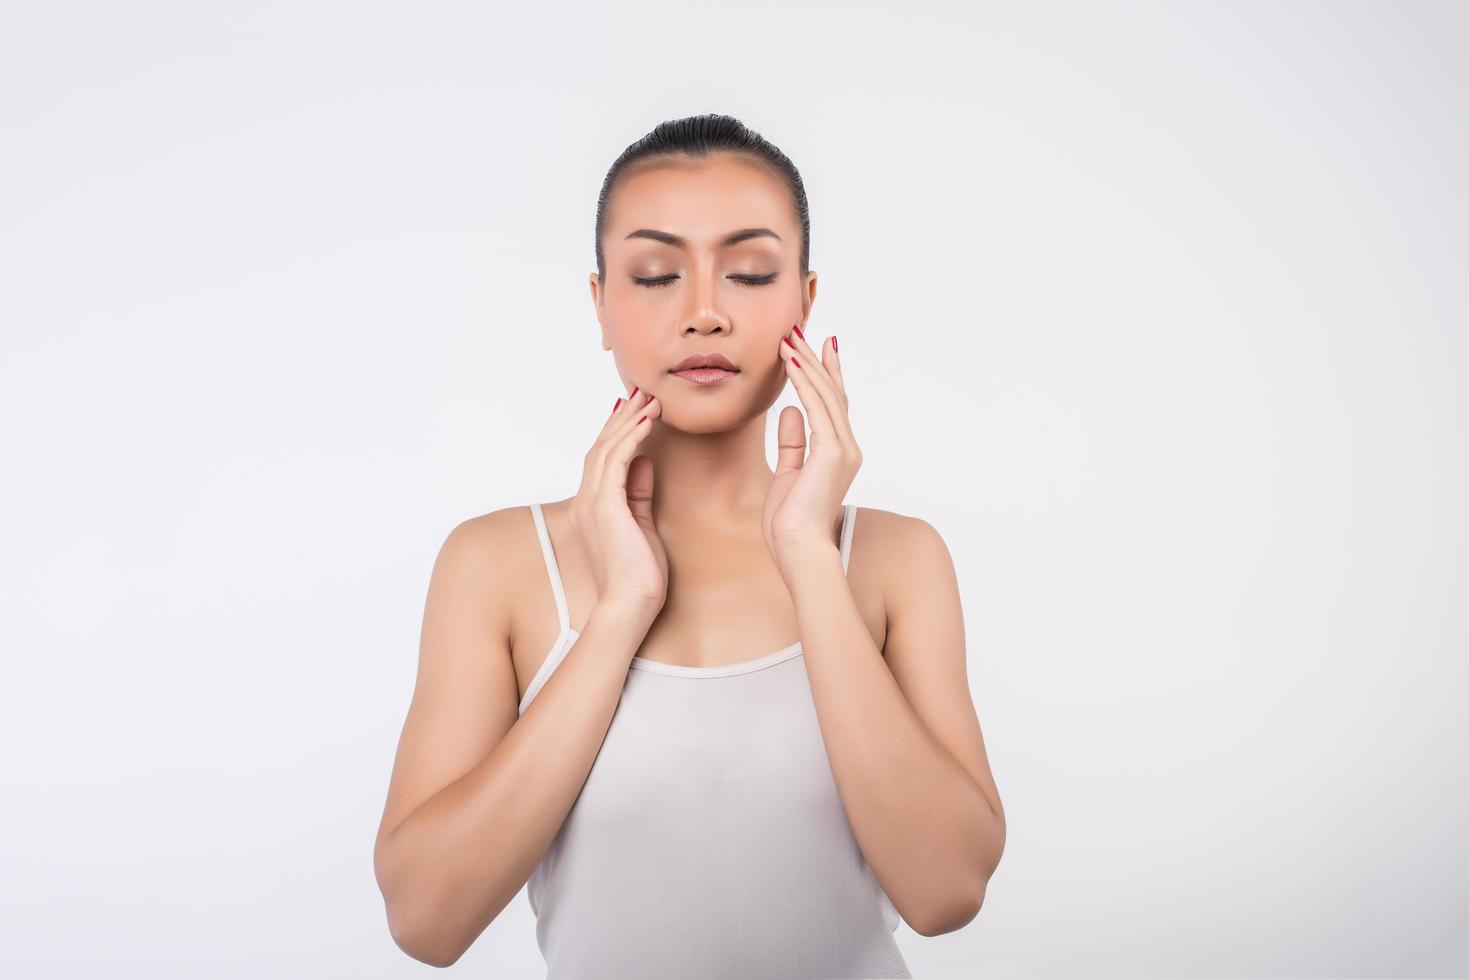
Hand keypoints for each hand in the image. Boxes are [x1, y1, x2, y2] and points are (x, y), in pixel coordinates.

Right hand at [569, 386, 668, 614]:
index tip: (637, 407)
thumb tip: (646, 462)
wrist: (630, 604)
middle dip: (623, 416)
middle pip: (602, 446)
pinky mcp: (606, 506)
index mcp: (594, 505)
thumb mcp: (642, 524)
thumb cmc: (638, 574)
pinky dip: (633, 438)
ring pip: (608, 448)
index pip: (604, 458)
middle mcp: (588, 500)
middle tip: (642, 390)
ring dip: (631, 420)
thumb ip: (639, 493)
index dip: (619, 430)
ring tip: (650, 398)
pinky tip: (649, 422)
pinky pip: (617, 462)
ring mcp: (594, 502)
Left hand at [762, 324, 861, 564]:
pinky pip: (817, 408)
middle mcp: (847, 447)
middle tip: (799, 331)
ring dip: (807, 364)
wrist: (798, 549)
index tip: (815, 347)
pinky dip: (805, 383)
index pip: (831, 405)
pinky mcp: (831, 452)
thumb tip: (790, 411)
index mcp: (838, 454)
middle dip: (815, 360)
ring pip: (826, 395)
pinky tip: (792, 364)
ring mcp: (843, 448)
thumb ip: (792, 442)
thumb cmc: (790, 522)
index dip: (824, 374)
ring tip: (789, 339)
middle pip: (832, 393)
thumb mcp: (788, 473)